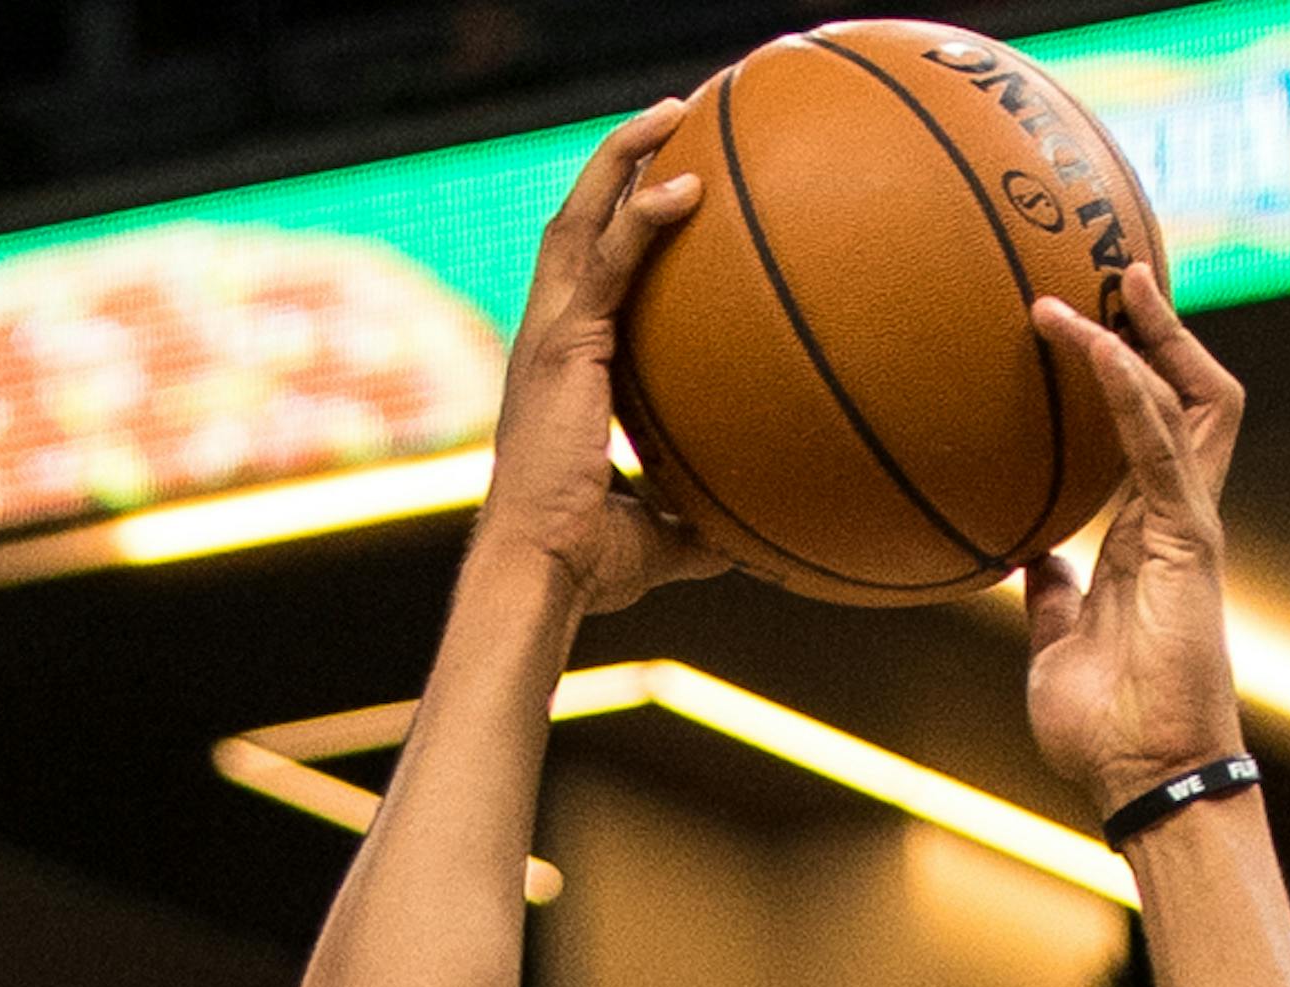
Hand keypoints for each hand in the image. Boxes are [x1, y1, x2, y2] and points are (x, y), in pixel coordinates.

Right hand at [481, 109, 730, 614]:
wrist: (540, 571)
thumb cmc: (586, 565)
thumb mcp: (657, 539)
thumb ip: (697, 526)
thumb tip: (748, 542)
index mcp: (562, 369)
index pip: (586, 274)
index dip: (615, 223)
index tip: (662, 188)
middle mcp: (548, 336)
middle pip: (576, 220)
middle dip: (617, 162)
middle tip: (670, 119)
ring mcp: (550, 334)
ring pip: (581, 215)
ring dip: (624, 156)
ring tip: (674, 112)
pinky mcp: (563, 345)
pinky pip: (606, 261)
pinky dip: (641, 216)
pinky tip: (688, 187)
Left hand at [1021, 267, 1245, 820]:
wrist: (1143, 778)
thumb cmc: (1105, 730)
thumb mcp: (1052, 645)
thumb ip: (1045, 594)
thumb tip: (1017, 555)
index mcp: (1146, 538)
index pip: (1152, 432)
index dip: (1130, 372)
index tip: (1082, 322)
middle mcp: (1175, 519)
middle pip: (1188, 397)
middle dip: (1159, 328)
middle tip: (1113, 269)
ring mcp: (1188, 525)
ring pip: (1191, 401)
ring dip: (1151, 334)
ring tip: (1111, 277)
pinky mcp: (1190, 540)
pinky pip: (1163, 444)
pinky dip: (1132, 390)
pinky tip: (1100, 344)